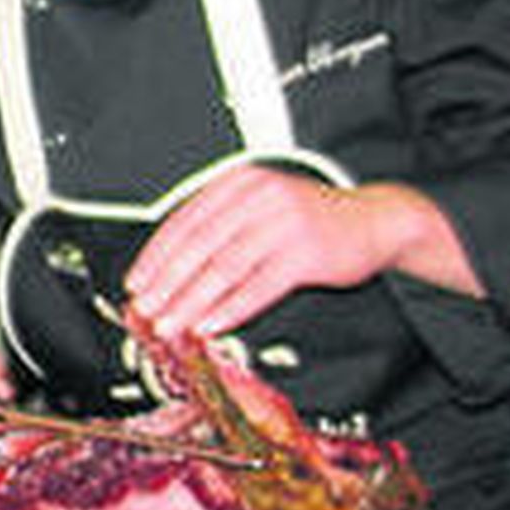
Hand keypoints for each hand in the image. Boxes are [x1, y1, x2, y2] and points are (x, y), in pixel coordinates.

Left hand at [125, 166, 478, 339]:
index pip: (185, 220)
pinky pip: (258, 286)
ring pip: (224, 268)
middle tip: (145, 311)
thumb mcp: (261, 208)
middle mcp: (259, 197)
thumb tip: (169, 269)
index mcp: (240, 183)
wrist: (374, 221)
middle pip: (199, 246)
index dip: (156, 256)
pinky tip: (210, 326)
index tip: (135, 284)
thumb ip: (220, 227)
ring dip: (191, 301)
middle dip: (167, 283)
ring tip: (170, 325)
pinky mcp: (305, 252)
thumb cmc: (307, 222)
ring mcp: (283, 223)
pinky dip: (230, 309)